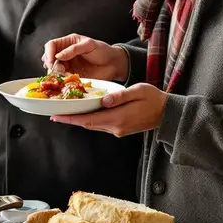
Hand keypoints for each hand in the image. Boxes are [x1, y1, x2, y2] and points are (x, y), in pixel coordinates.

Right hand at [43, 34, 127, 80]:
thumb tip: (58, 56)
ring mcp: (68, 64)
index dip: (48, 52)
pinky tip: (68, 78)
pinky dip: (62, 79)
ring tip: (64, 74)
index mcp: (68, 42)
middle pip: (49, 57)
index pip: (51, 45)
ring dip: (56, 72)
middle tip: (57, 69)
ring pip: (54, 69)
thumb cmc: (103, 51)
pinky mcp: (72, 75)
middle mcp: (65, 53)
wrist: (114, 64)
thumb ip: (73, 49)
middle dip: (51, 64)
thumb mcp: (89, 45)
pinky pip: (62, 77)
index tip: (51, 61)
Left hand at [49, 84, 168, 136]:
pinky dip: (90, 120)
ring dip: (79, 120)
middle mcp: (116, 127)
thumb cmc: (154, 99)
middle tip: (54, 115)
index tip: (56, 116)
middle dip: (70, 120)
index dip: (71, 118)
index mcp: (118, 118)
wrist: (168, 114)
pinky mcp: (120, 129)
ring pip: (93, 125)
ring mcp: (118, 130)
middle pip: (88, 124)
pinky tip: (84, 114)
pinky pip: (100, 125)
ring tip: (64, 113)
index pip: (89, 119)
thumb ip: (120, 96)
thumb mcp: (138, 91)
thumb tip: (104, 100)